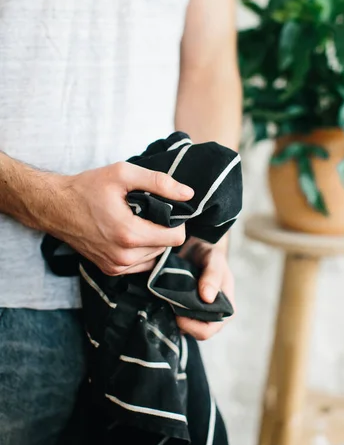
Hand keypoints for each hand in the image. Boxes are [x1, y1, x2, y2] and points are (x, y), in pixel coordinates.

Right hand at [42, 163, 193, 275]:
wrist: (55, 207)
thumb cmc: (87, 188)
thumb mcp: (123, 174)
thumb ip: (159, 182)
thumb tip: (188, 194)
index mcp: (129, 234)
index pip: (176, 237)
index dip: (178, 221)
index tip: (168, 208)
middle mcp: (124, 257)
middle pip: (166, 247)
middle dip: (164, 229)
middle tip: (150, 211)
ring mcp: (116, 267)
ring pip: (155, 256)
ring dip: (153, 240)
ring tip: (138, 220)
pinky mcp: (111, 270)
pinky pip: (141, 263)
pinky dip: (142, 250)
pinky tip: (130, 233)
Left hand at [176, 238, 234, 340]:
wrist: (199, 247)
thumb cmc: (211, 254)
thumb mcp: (214, 260)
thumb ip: (212, 277)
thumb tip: (207, 298)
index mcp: (226, 310)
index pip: (207, 331)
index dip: (191, 326)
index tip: (177, 311)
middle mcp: (214, 316)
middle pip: (194, 332)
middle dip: (180, 321)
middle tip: (169, 302)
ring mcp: (200, 314)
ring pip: (183, 327)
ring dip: (173, 316)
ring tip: (166, 299)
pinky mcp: (188, 310)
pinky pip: (176, 319)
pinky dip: (168, 311)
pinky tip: (163, 299)